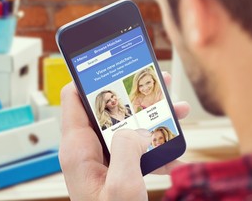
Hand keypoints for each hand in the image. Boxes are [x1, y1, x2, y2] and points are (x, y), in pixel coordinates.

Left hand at [59, 72, 189, 200]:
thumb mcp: (121, 185)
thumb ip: (127, 149)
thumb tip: (138, 129)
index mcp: (77, 148)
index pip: (74, 96)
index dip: (93, 78)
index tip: (118, 66)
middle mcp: (86, 150)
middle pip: (106, 109)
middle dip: (135, 97)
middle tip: (159, 85)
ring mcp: (100, 160)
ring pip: (123, 128)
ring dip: (150, 120)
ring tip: (176, 112)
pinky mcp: (113, 170)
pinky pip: (132, 149)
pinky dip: (153, 148)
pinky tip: (172, 154)